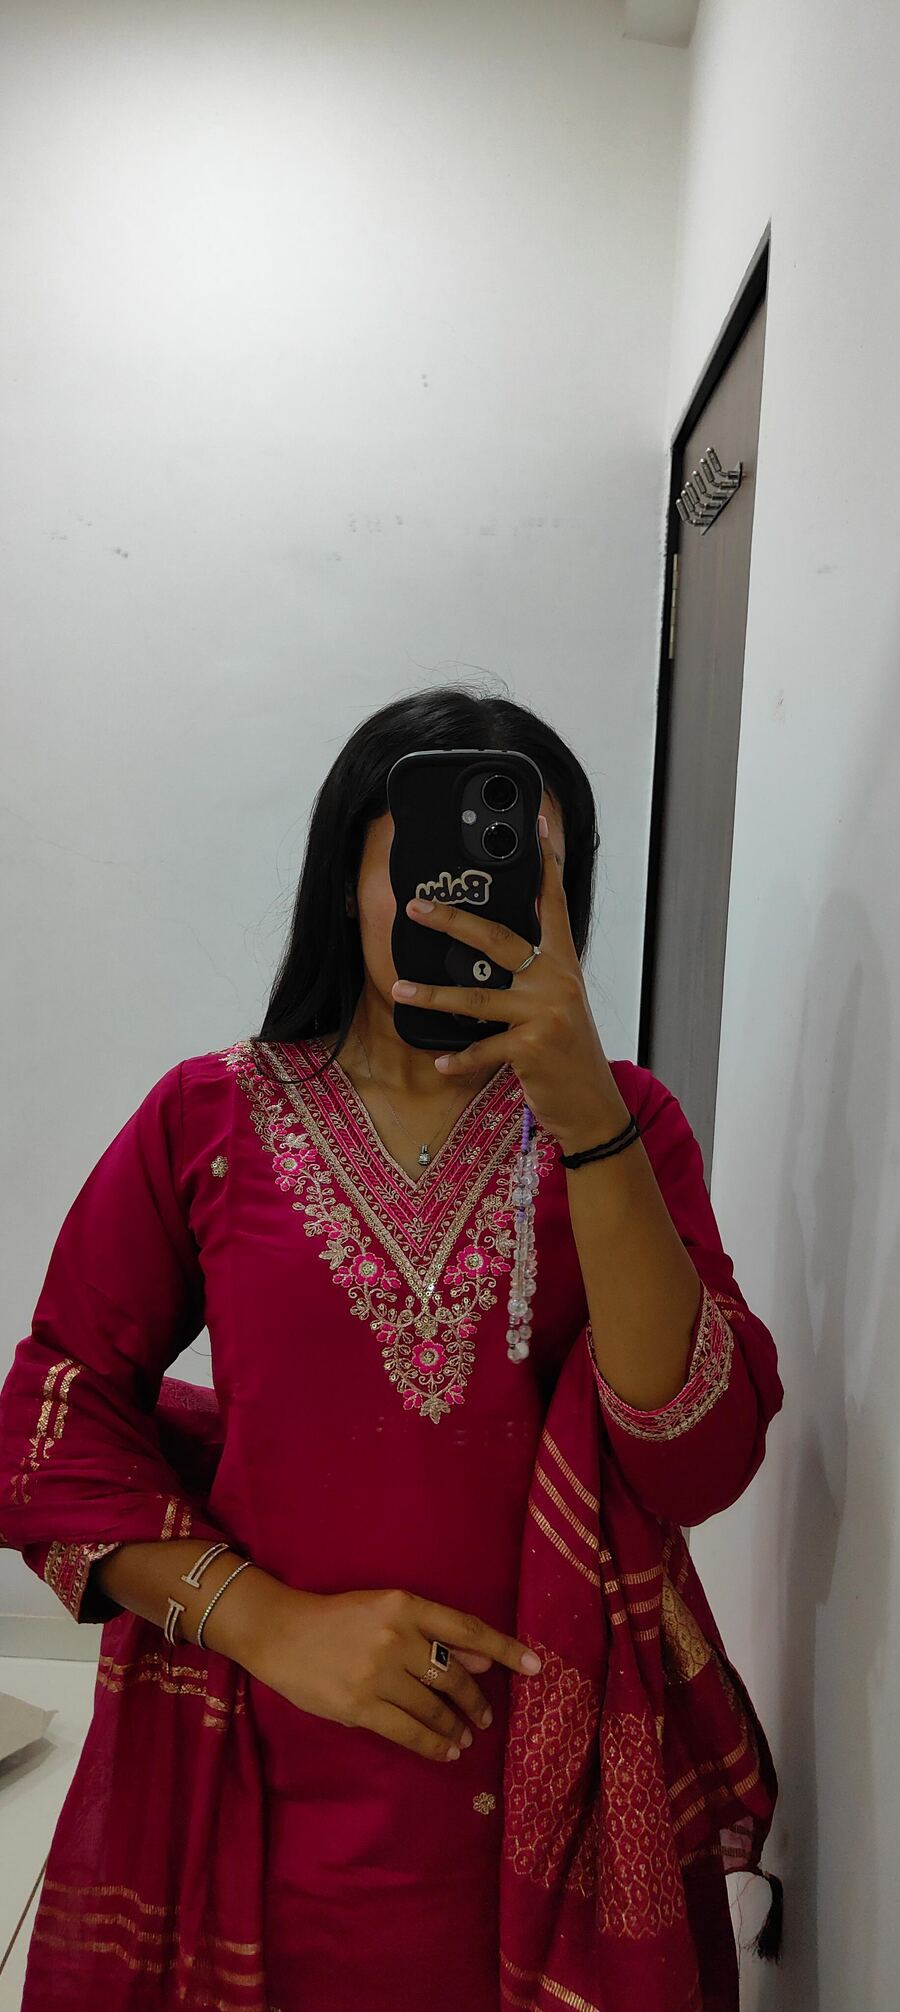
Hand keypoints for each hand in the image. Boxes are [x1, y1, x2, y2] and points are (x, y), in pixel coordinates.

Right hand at [251, 1584, 541, 1763]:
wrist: (281, 1632)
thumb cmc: (337, 1618)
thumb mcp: (387, 1610)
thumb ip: (433, 1632)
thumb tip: (480, 1661)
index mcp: (405, 1605)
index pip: (467, 1629)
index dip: (504, 1648)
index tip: (535, 1666)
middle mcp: (396, 1637)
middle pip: (454, 1675)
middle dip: (476, 1700)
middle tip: (486, 1717)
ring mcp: (377, 1674)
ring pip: (434, 1707)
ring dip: (456, 1726)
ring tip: (465, 1737)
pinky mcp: (359, 1706)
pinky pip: (409, 1732)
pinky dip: (434, 1744)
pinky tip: (446, 1750)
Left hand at [391, 815, 627, 1148]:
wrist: (593, 1105)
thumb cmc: (568, 1052)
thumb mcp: (560, 1003)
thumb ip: (534, 973)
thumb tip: (490, 947)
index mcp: (563, 964)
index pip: (553, 904)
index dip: (544, 865)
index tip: (534, 828)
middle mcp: (556, 981)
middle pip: (498, 939)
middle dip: (454, 920)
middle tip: (417, 907)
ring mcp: (544, 1014)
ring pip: (478, 997)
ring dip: (433, 996)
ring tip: (400, 989)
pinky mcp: (532, 1048)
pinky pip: (482, 1049)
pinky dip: (458, 1059)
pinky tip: (439, 1063)